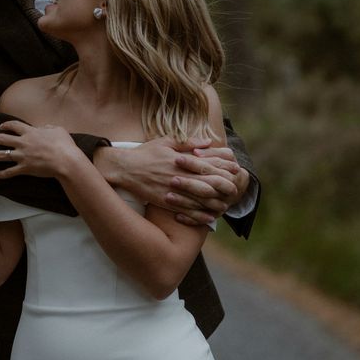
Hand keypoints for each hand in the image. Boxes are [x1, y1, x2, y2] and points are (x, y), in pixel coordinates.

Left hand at [0, 121, 80, 178]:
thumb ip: (48, 127)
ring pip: (2, 155)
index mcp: (30, 132)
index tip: (1, 127)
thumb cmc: (64, 144)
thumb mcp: (58, 130)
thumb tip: (43, 127)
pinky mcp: (25, 168)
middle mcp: (23, 143)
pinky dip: (3, 174)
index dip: (6, 125)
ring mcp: (23, 156)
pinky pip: (11, 171)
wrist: (65, 161)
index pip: (14, 126)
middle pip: (2, 139)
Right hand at [102, 137, 238, 225]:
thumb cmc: (146, 153)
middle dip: (223, 188)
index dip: (223, 169)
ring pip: (199, 199)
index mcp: (181, 160)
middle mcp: (179, 175)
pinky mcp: (165, 201)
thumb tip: (207, 141)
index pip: (208, 165)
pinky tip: (208, 217)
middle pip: (207, 184)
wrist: (124, 167)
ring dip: (214, 203)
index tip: (235, 171)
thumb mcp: (166, 141)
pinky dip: (199, 215)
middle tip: (234, 191)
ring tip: (225, 206)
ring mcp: (172, 189)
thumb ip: (188, 142)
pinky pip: (185, 210)